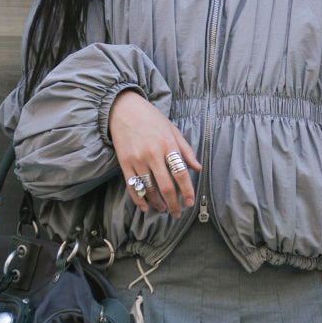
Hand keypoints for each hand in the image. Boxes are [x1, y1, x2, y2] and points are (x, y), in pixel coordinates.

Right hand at [108, 90, 202, 218]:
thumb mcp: (172, 129)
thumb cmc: (151, 118)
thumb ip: (186, 150)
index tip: (190, 203)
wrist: (123, 108)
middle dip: (173, 204)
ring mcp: (137, 159)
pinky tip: (146, 207)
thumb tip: (197, 168)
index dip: (187, 191)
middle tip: (177, 214)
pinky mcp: (124, 163)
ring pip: (149, 189)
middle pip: (166, 186)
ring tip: (163, 208)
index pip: (181, 174)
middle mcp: (153, 154)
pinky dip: (139, 200)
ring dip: (158, 203)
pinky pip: (133, 186)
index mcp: (168, 145)